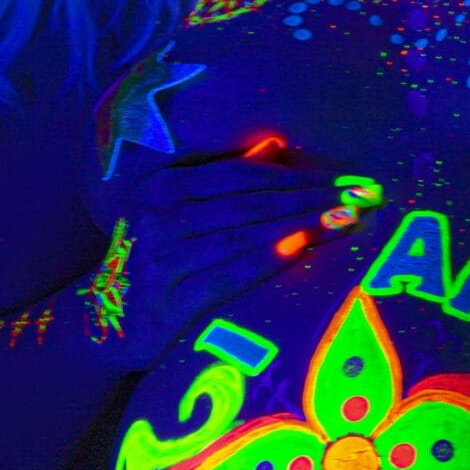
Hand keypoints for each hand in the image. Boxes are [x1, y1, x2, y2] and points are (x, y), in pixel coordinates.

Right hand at [94, 143, 352, 369]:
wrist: (103, 322)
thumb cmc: (157, 262)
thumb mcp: (180, 213)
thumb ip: (223, 181)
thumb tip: (276, 147)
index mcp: (165, 185)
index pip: (246, 174)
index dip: (302, 175)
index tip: (351, 179)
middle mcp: (158, 215)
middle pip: (252, 202)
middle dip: (315, 198)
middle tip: (366, 196)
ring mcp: (159, 258)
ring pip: (244, 235)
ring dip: (302, 225)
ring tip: (348, 219)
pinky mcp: (166, 301)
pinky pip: (226, 275)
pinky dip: (265, 259)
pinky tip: (301, 248)